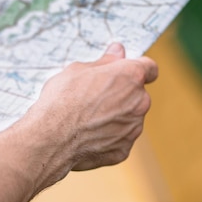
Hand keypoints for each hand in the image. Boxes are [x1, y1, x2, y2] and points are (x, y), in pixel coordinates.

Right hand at [26, 43, 157, 171]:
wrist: (51, 137)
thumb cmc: (62, 98)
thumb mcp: (78, 70)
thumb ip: (104, 61)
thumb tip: (118, 51)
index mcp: (130, 77)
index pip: (149, 68)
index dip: (138, 68)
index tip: (126, 71)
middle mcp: (139, 102)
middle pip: (137, 95)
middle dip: (121, 94)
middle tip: (93, 97)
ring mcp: (133, 128)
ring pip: (129, 118)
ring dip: (114, 116)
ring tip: (86, 119)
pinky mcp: (123, 150)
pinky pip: (118, 140)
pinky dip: (107, 137)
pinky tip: (86, 136)